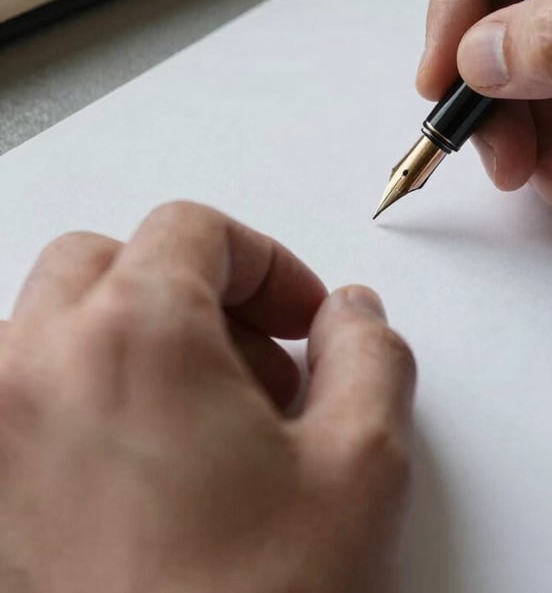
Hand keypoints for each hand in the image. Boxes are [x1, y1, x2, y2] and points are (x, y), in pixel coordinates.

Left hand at [0, 202, 414, 592]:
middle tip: (253, 364)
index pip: (193, 228)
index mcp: (133, 336)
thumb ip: (370, 357)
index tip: (299, 317)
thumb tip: (352, 318)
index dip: (265, 261)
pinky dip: (83, 392)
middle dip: (193, 292)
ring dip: (131, 336)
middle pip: (110, 261)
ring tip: (201, 419)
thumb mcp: (361, 470)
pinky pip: (22, 395)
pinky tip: (146, 465)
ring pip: (53, 322)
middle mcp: (34, 371)